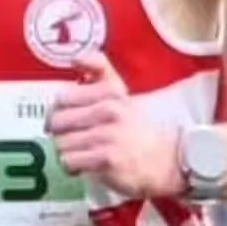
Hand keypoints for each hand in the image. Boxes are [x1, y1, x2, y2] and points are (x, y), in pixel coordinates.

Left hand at [46, 53, 181, 198]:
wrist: (168, 161)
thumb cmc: (139, 130)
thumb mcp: (123, 95)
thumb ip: (100, 72)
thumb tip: (76, 58)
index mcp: (110, 93)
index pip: (64, 98)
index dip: (58, 112)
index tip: (66, 120)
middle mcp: (109, 111)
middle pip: (57, 121)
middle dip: (59, 134)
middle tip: (71, 140)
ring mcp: (107, 136)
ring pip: (61, 143)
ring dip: (66, 152)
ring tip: (81, 154)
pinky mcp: (106, 159)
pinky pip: (69, 161)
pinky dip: (72, 167)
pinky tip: (84, 166)